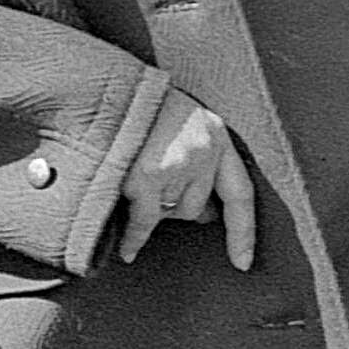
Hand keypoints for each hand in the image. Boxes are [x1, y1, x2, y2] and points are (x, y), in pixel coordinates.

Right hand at [113, 95, 259, 269]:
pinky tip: (128, 249)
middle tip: (151, 193)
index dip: (243, 231)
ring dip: (154, 211)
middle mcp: (204, 149)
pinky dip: (136, 238)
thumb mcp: (181, 125)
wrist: (104, 85)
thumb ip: (198, 164)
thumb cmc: (139, 106)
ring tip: (132, 186)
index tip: (243, 263)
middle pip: (196, 207)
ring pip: (171, 213)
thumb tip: (206, 216)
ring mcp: (178, 163)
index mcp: (217, 134)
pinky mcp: (148, 174)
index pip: (240, 192)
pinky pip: (146, 221)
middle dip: (174, 208)